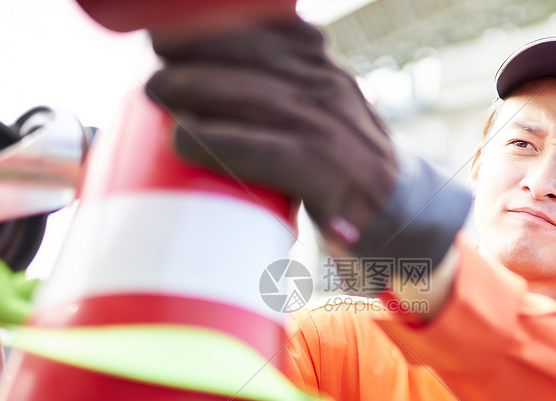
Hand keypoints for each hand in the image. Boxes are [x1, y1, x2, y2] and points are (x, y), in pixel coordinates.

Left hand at [145, 17, 470, 273]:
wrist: (403, 217)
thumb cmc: (342, 168)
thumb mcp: (318, 115)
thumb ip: (279, 93)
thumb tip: (207, 86)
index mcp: (323, 71)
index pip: (268, 31)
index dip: (212, 28)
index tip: (164, 36)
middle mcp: (329, 91)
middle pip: (256, 58)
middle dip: (197, 55)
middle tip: (153, 70)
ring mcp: (333, 133)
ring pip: (258, 99)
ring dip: (199, 91)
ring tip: (156, 94)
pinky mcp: (331, 178)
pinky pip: (271, 154)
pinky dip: (224, 145)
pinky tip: (185, 139)